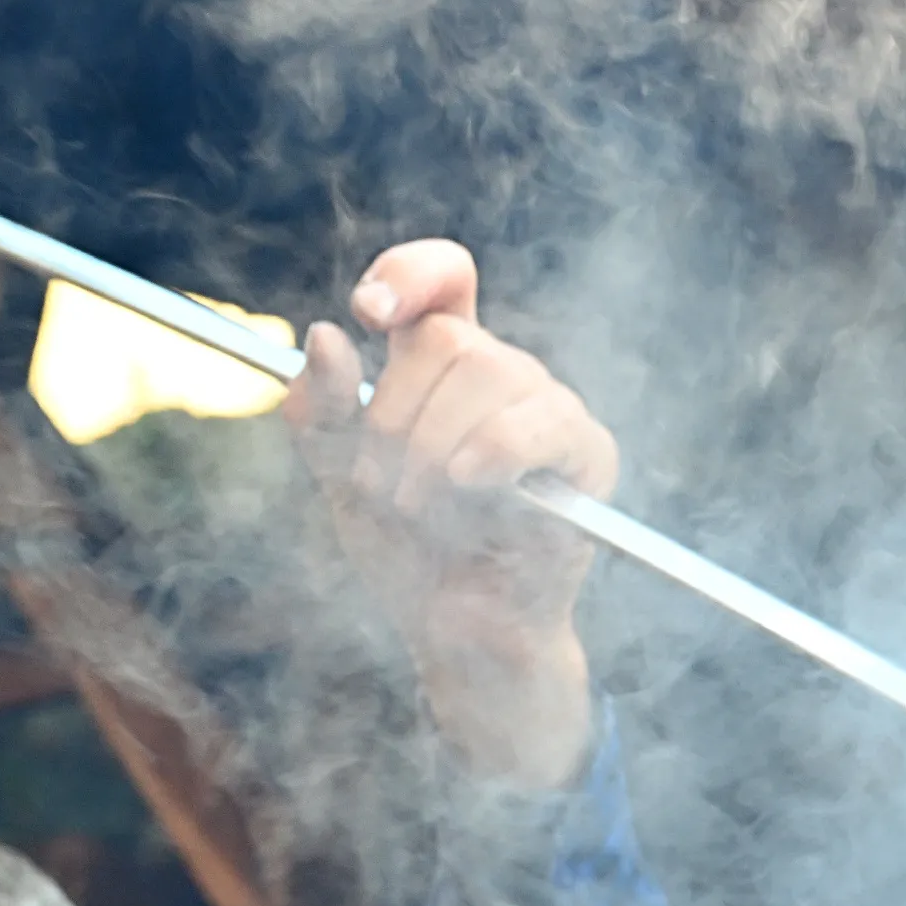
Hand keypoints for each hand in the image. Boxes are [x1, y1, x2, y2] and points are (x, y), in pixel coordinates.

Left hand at [284, 240, 611, 788]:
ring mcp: (546, 406)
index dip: (408, 273)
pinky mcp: (586, 450)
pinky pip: (540, 421)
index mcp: (441, 365)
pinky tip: (469, 484)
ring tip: (422, 507)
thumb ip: (320, 410)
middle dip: (395, 417)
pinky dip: (493, 451)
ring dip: (431, 449)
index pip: (442, 278)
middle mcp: (500, 372)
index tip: (368, 315)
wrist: (453, 632)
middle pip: (446, 336)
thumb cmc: (406, 552)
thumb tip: (327, 335)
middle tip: (385, 488)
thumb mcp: (339, 477)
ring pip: (483, 370)